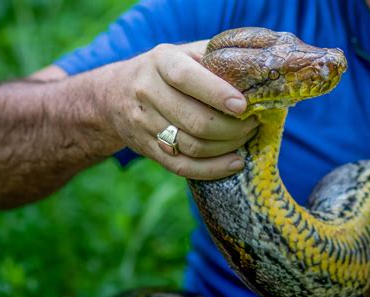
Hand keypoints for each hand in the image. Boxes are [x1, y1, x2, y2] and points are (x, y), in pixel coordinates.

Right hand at [96, 40, 257, 179]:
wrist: (114, 96)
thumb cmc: (163, 72)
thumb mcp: (181, 53)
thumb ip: (213, 56)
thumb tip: (255, 67)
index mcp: (161, 62)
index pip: (187, 78)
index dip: (217, 93)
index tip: (243, 106)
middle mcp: (147, 92)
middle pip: (195, 121)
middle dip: (232, 127)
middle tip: (253, 124)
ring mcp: (145, 124)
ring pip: (192, 146)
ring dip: (227, 147)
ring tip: (246, 138)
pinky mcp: (147, 149)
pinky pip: (183, 167)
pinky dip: (213, 169)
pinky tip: (235, 163)